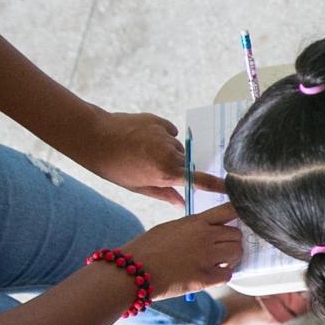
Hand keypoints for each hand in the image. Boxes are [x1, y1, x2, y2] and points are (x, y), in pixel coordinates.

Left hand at [72, 110, 223, 206]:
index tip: (230, 187)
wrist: (94, 137)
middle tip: (154, 167)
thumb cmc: (113, 167)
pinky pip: (168, 132)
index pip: (199, 180)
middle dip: (176, 166)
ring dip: (167, 151)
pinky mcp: (159, 122)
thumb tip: (181, 202)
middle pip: (185, 161)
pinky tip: (143, 139)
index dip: (216, 184)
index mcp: (166, 173)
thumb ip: (163, 194)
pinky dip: (161, 136)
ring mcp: (165, 135)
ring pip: (176, 147)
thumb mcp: (137, 187)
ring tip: (143, 152)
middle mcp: (170, 153)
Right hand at [123, 204, 243, 298]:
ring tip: (220, 262)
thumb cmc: (145, 249)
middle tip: (224, 249)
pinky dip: (224, 275)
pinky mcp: (205, 278)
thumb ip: (191, 227)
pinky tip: (214, 275)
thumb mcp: (169, 228)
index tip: (243, 217)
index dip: (239, 213)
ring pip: (237, 253)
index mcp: (195, 222)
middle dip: (233, 241)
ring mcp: (206, 257)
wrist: (131, 272)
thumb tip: (205, 230)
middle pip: (236, 234)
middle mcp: (205, 236)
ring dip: (232, 258)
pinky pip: (228, 274)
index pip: (228, 210)